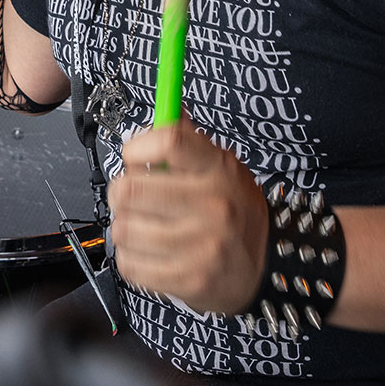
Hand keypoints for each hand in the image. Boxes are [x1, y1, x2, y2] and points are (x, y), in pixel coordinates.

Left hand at [109, 120, 269, 313]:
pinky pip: (129, 264)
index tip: (133, 156)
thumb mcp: (223, 170)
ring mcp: (202, 245)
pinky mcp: (190, 279)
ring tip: (144, 229)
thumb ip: (191, 143)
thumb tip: (169, 105)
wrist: (264, 272)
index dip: (136, 146)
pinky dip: (131, 259)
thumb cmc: (234, 215)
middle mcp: (213, 205)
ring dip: (125, 229)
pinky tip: (149, 254)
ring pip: (123, 228)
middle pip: (130, 188)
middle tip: (132, 198)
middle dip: (120, 193)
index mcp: (220, 170)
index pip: (169, 140)